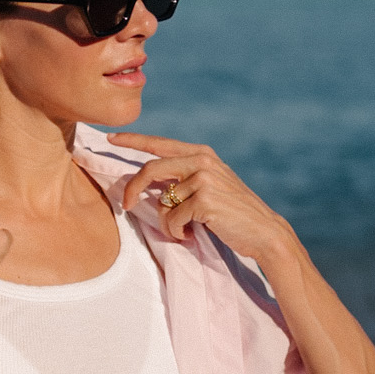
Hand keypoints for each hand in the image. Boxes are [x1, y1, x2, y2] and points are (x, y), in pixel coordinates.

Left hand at [110, 132, 297, 269]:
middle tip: (124, 206)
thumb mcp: (210, 184)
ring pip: (162, 202)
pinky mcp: (205, 200)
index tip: (111, 137)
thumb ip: (184, 177)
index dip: (133, 140)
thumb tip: (149, 184)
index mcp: (201, 153)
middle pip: (150, 168)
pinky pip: (172, 219)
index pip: (160, 143)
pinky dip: (176, 232)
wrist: (263, 231)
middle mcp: (202, 160)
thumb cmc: (232, 212)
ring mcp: (204, 179)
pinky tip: (190, 235)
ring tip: (183, 230)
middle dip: (131, 188)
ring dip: (166, 223)